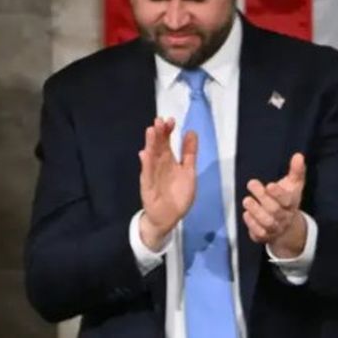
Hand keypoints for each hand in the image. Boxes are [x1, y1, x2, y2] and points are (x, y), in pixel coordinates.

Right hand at [138, 117, 197, 248]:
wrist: (168, 217)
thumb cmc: (178, 194)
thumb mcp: (188, 171)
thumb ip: (189, 153)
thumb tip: (191, 131)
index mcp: (169, 160)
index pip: (167, 142)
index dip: (167, 131)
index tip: (170, 120)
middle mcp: (159, 164)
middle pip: (158, 146)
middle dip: (158, 134)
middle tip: (159, 120)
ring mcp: (152, 174)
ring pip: (151, 157)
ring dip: (151, 144)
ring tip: (151, 131)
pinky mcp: (148, 186)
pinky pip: (147, 174)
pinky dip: (147, 164)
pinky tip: (145, 154)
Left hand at [243, 152, 308, 256]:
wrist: (287, 228)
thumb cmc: (287, 202)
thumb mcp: (293, 186)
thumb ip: (296, 171)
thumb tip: (298, 155)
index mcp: (291, 204)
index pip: (287, 200)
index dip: (278, 194)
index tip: (269, 185)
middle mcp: (284, 218)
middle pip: (275, 210)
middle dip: (262, 197)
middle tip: (251, 184)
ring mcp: (274, 228)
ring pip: (267, 222)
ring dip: (256, 211)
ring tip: (247, 200)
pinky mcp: (264, 236)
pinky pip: (258, 233)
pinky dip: (252, 224)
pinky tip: (246, 214)